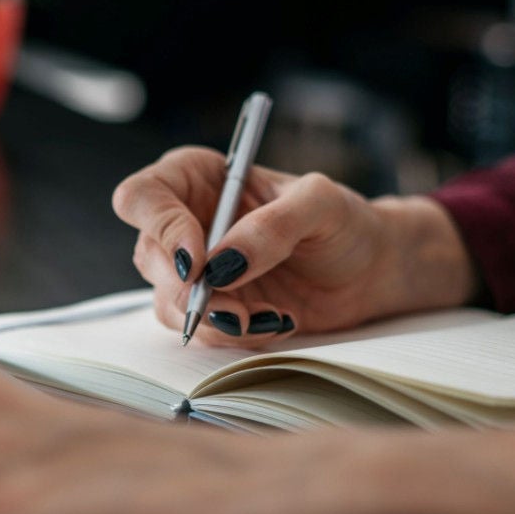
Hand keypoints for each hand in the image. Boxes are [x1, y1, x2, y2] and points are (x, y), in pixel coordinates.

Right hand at [111, 148, 478, 347]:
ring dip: (213, 319)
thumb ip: (273, 226)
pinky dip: (234, 335)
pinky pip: (200, 330)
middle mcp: (187, 222)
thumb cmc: (344, 221)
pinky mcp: (215, 308)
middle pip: (149, 256)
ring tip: (269, 318)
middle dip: (188, 289)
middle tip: (233, 308)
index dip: (160, 228)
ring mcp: (198, 270)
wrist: (370, 269)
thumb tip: (224, 263)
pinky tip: (277, 322)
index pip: (143, 196)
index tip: (199, 260)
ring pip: (168, 300)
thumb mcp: (320, 204)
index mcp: (199, 178)